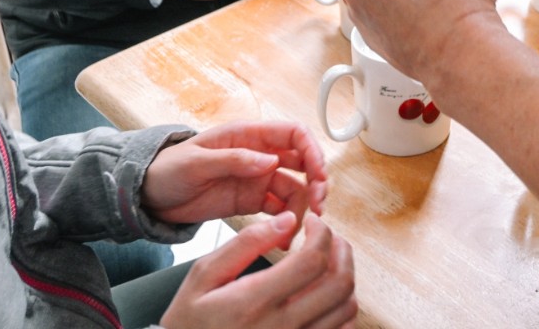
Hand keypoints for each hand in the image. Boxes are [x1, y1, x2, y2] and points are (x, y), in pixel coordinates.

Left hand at [141, 122, 326, 225]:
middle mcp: (259, 155)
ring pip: (295, 188)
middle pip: (302, 161)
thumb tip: (270, 160)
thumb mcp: (196, 162)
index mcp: (248, 136)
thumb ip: (234, 159)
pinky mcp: (253, 201)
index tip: (318, 173)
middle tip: (319, 204)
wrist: (150, 196)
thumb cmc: (167, 169)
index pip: (293, 134)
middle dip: (316, 180)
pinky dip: (288, 221)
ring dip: (305, 204)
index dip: (312, 150)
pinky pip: (281, 209)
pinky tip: (286, 236)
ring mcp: (258, 179)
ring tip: (301, 227)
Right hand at [162, 213, 356, 328]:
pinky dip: (342, 306)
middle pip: (339, 283)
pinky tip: (325, 291)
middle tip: (328, 236)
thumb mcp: (203, 276)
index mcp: (254, 302)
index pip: (312, 260)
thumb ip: (245, 244)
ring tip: (328, 260)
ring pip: (347, 307)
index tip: (312, 222)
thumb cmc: (191, 320)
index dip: (322, 232)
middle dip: (342, 249)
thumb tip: (287, 220)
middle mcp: (282, 328)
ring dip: (345, 275)